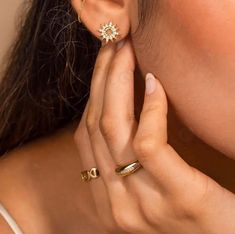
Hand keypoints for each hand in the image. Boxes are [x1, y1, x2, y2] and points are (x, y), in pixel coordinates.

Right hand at [74, 40, 234, 233]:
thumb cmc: (188, 210)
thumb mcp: (147, 185)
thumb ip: (127, 159)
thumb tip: (120, 112)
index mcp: (106, 199)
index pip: (86, 137)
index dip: (92, 94)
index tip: (104, 62)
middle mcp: (116, 204)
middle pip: (96, 126)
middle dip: (102, 78)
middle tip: (114, 45)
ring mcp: (141, 204)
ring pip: (113, 129)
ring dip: (118, 82)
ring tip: (128, 52)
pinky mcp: (178, 198)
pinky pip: (149, 143)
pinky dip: (151, 109)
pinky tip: (157, 83)